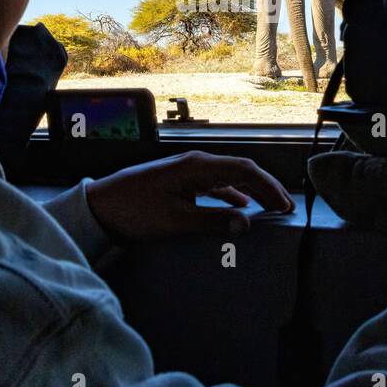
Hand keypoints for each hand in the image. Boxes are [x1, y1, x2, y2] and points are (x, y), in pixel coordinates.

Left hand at [84, 150, 294, 241]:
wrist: (101, 205)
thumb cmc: (134, 210)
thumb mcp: (175, 220)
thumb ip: (213, 221)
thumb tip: (247, 223)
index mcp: (198, 166)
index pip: (245, 170)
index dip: (269, 186)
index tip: (285, 205)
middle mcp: (196, 163)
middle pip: (241, 171)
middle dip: (266, 188)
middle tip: (285, 209)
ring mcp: (189, 171)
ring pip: (230, 178)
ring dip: (251, 192)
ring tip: (270, 210)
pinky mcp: (181, 182)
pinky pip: (216, 185)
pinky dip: (232, 196)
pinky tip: (240, 209)